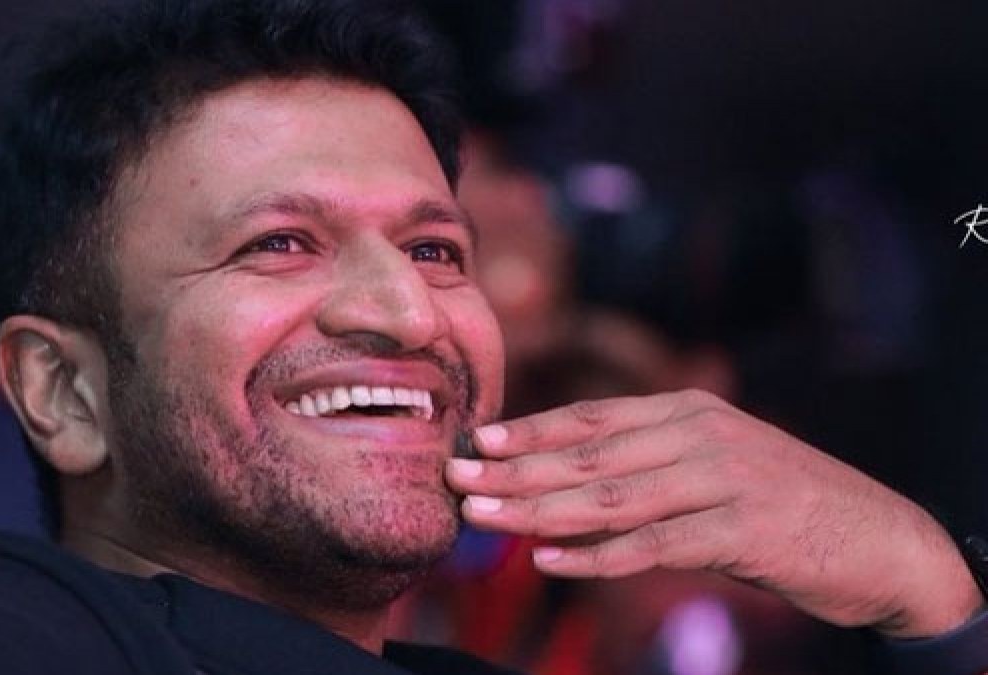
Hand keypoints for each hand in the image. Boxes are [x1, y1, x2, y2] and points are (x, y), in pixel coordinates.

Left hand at [445, 389, 982, 637]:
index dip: (529, 431)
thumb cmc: (780, 500)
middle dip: (514, 469)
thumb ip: (649, 462)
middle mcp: (698, 433)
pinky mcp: (739, 529)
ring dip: (537, 508)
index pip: (590, 418)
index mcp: (686, 409)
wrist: (876, 537)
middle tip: (456, 479)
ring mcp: (720, 479)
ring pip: (609, 497)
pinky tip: (548, 558)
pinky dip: (596, 554)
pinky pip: (652, 544)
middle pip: (586, 456)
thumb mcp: (712, 462)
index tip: (475, 441)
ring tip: (483, 516)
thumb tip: (567, 479)